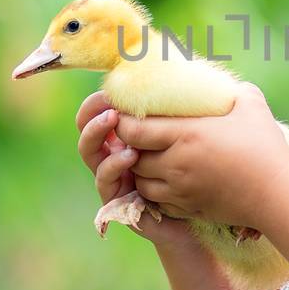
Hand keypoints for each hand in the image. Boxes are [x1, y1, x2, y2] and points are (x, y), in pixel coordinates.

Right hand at [74, 91, 197, 249]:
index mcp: (127, 137)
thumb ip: (178, 112)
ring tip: (114, 121)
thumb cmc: (195, 174)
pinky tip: (129, 155)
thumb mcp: (186, 136)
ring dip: (97, 134)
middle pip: (87, 129)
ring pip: (90, 153)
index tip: (112, 86)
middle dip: (92, 113)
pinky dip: (113, 165)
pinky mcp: (117, 201)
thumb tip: (190, 69)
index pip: (102, 112)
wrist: (201, 220)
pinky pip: (105, 181)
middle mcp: (114, 156)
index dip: (101, 98)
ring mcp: (113, 179)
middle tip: (108, 103)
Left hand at [113, 81, 288, 232]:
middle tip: (142, 137)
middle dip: (132, 147)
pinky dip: (157, 192)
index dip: (125, 123)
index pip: (133, 130)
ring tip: (154, 159)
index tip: (129, 116)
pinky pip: (157, 202)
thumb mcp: (251, 106)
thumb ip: (235, 90)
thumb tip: (230, 84)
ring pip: (142, 182)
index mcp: (185, 134)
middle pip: (133, 157)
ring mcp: (180, 190)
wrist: (277, 194)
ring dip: (142, 171)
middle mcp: (176, 163)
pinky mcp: (188, 208)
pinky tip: (169, 182)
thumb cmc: (265, 148)